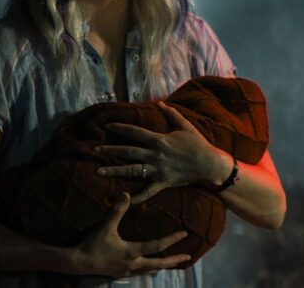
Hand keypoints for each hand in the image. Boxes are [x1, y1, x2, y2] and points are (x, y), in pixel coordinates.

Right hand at [72, 192, 190, 277]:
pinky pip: (141, 272)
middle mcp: (133, 264)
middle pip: (159, 263)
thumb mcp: (105, 226)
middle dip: (174, 260)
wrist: (80, 262)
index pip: (157, 246)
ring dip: (163, 265)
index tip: (184, 234)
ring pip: (150, 270)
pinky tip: (148, 266)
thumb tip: (126, 194)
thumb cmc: (93, 244)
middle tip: (187, 257)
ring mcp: (127, 271)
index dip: (172, 240)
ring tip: (171, 263)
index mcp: (132, 252)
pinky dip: (149, 268)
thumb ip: (117, 210)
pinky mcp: (121, 273)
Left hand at [95, 101, 228, 203]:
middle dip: (110, 150)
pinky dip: (136, 197)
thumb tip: (160, 103)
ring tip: (98, 171)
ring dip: (114, 171)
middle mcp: (156, 155)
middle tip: (94, 150)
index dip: (120, 128)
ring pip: (132, 170)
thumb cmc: (197, 144)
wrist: (209, 164)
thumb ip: (171, 114)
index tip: (106, 126)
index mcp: (159, 140)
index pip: (135, 133)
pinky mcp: (163, 182)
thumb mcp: (185, 125)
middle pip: (129, 152)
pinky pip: (147, 191)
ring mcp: (158, 169)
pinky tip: (124, 200)